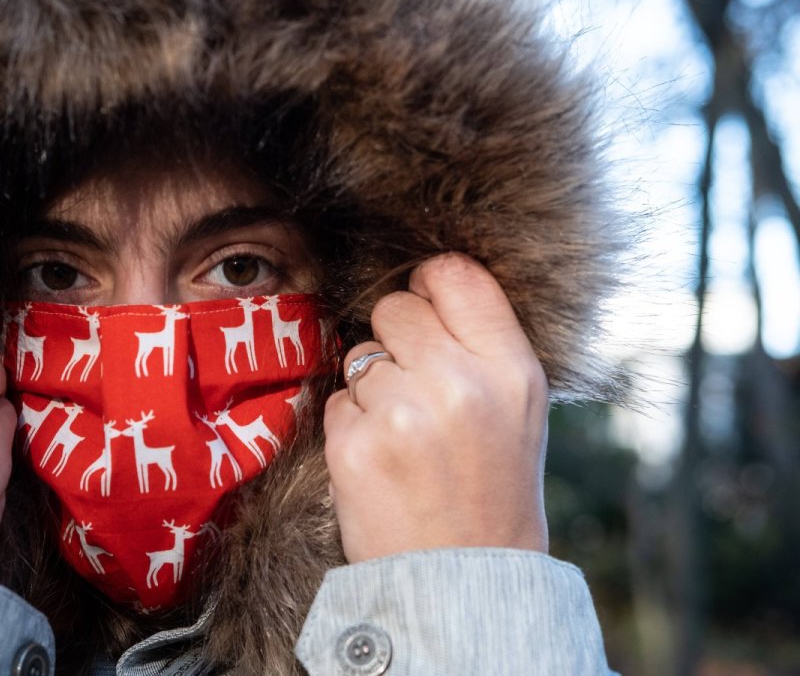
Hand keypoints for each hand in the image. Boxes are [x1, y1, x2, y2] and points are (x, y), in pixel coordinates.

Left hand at [324, 253, 549, 563]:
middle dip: (395, 340)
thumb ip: (483, 343)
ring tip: (405, 437)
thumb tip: (428, 280)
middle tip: (416, 389)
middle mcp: (459, 383)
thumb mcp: (520, 409)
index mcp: (510, 369)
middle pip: (395, 308)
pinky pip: (336, 401)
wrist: (465, 580)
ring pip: (359, 356)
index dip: (429, 283)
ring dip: (372, 388)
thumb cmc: (492, 488)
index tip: (423, 303)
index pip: (456, 275)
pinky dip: (350, 426)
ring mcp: (402, 414)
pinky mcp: (353, 446)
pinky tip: (382, 461)